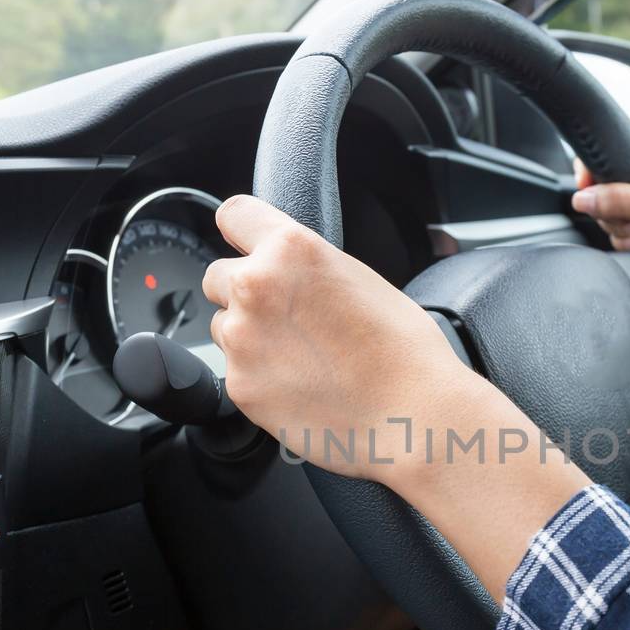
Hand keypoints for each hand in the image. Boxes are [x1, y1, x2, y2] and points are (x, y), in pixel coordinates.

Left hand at [203, 195, 479, 484]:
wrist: (411, 415)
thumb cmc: (403, 351)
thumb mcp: (361, 278)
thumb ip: (310, 266)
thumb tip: (290, 272)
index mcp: (291, 249)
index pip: (233, 214)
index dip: (242, 233)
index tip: (245, 245)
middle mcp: (256, 286)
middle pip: (219, 276)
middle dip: (244, 293)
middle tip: (286, 318)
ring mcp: (242, 337)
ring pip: (223, 326)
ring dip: (248, 336)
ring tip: (298, 357)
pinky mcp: (239, 384)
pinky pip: (234, 371)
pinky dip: (258, 377)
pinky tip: (299, 385)